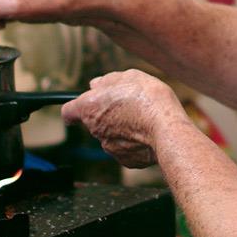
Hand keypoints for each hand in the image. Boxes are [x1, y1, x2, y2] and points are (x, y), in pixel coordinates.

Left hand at [60, 69, 189, 168]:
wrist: (168, 130)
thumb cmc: (149, 100)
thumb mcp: (130, 76)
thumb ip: (108, 80)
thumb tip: (96, 85)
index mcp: (90, 108)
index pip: (69, 111)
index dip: (75, 107)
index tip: (82, 105)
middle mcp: (95, 130)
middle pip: (94, 121)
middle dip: (107, 114)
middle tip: (129, 105)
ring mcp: (109, 147)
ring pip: (111, 135)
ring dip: (122, 127)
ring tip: (144, 119)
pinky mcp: (125, 160)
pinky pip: (126, 148)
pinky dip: (134, 142)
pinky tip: (149, 133)